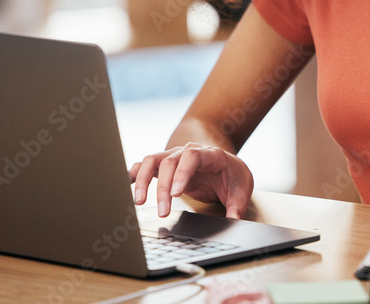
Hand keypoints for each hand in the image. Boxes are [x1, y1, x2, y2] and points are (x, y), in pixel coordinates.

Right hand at [129, 142, 254, 219]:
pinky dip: (136, 173)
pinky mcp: (165, 165)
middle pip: (169, 162)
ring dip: (144, 180)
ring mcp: (175, 156)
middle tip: (163, 211)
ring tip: (139, 202)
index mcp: (210, 155)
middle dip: (163, 187)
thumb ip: (238, 205)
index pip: (192, 157)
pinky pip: (146, 165)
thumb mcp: (242, 189)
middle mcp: (188, 152)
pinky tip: (127, 184)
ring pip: (153, 161)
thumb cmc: (233, 175)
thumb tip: (234, 218)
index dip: (182, 173)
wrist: (226, 164)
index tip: (176, 193)